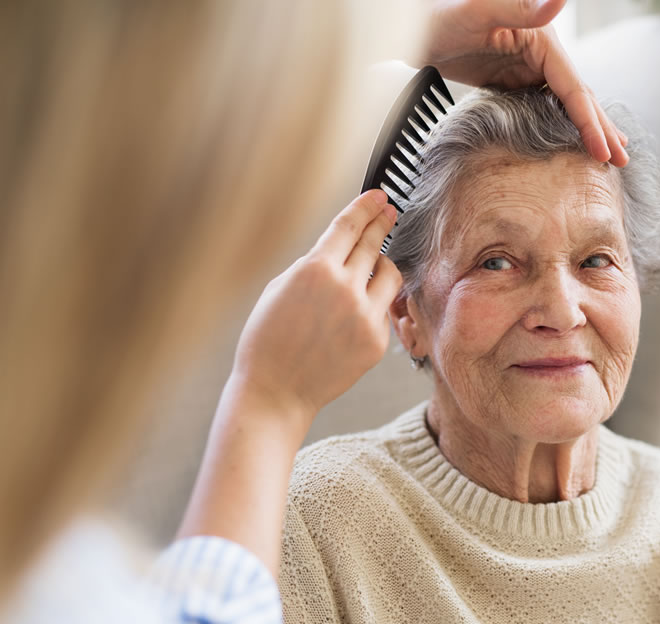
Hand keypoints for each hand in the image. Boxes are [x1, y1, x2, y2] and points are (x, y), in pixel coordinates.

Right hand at [230, 190, 401, 434]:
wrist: (276, 391)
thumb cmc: (269, 342)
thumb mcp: (280, 288)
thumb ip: (313, 265)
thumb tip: (339, 250)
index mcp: (315, 270)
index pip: (349, 226)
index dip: (366, 207)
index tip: (378, 197)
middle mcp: (345, 289)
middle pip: (373, 244)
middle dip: (382, 223)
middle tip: (389, 212)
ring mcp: (365, 316)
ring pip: (390, 275)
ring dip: (383, 264)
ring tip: (374, 265)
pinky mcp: (377, 340)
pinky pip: (383, 309)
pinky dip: (373, 304)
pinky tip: (355, 312)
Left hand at [422, 0, 627, 165]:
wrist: (412, 24)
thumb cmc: (440, 12)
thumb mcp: (479, 10)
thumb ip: (521, 6)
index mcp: (542, 40)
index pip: (574, 89)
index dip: (591, 123)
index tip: (605, 153)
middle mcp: (542, 52)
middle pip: (579, 96)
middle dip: (601, 129)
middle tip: (623, 160)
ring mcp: (528, 65)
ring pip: (566, 103)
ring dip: (588, 127)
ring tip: (608, 151)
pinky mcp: (513, 77)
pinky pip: (545, 105)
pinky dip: (562, 123)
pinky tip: (571, 138)